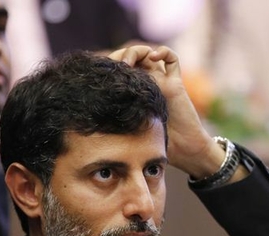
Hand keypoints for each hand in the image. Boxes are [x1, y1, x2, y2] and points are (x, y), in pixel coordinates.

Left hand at [108, 45, 235, 180]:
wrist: (183, 150)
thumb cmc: (155, 145)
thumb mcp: (128, 131)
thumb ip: (114, 120)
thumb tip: (85, 115)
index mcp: (133, 93)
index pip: (119, 70)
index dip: (110, 65)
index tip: (101, 72)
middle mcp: (147, 84)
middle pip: (132, 57)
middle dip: (120, 56)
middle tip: (115, 68)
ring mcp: (162, 82)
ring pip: (148, 53)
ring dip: (137, 51)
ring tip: (129, 62)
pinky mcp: (176, 83)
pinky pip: (172, 60)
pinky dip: (163, 52)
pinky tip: (153, 56)